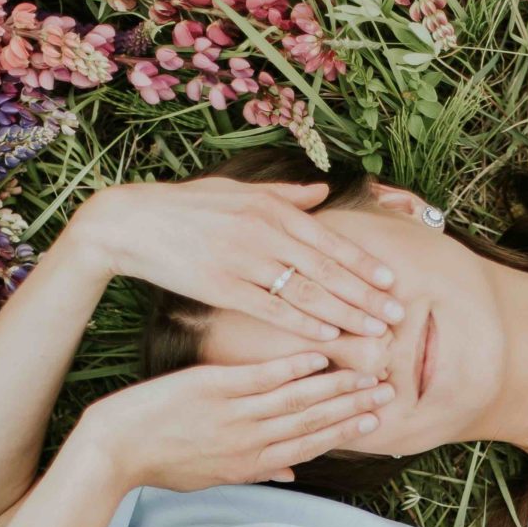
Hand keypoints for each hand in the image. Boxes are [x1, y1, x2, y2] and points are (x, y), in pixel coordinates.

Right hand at [72, 180, 401, 340]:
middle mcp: (263, 232)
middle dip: (365, 294)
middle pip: (326, 269)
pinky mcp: (222, 287)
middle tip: (396, 314)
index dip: (363, 263)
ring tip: (374, 332)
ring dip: (344, 314)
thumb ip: (284, 195)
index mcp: (271, 208)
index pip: (328, 240)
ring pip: (305, 292)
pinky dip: (302, 323)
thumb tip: (322, 190)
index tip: (392, 281)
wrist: (131, 222)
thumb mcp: (237, 190)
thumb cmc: (187, 207)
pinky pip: (271, 309)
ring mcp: (243, 261)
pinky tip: (328, 336)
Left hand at [73, 352, 389, 492]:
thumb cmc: (160, 463)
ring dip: (336, 388)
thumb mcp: (210, 478)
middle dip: (354, 407)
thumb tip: (289, 477)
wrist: (114, 451)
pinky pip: (261, 378)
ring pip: (296, 401)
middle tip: (388, 392)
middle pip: (313, 423)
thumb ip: (254, 472)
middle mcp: (250, 442)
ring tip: (367, 373)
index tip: (375, 419)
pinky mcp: (213, 389)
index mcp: (251, 464)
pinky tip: (318, 357)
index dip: (346, 431)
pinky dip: (292, 368)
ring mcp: (233, 415)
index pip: (309, 446)